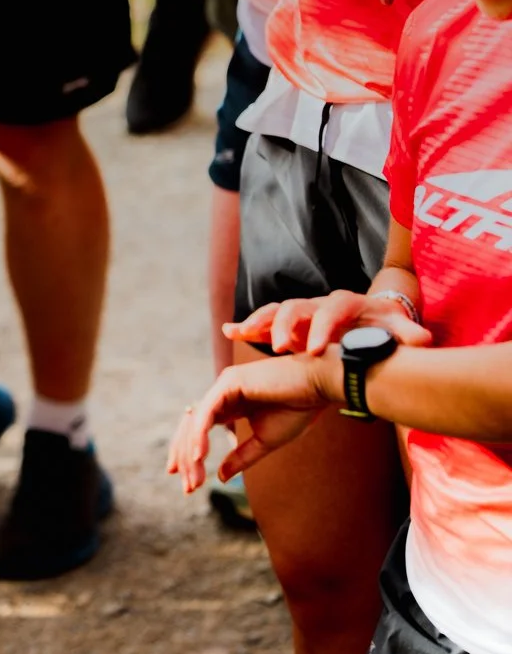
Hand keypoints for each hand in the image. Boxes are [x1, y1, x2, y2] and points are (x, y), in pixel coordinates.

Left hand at [167, 355, 331, 491]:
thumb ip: (242, 457)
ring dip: (191, 451)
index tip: (188, 482)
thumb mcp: (265, 440)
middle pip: (191, 428)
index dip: (190, 455)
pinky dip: (200, 434)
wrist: (319, 385)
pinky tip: (198, 455)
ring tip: (193, 476)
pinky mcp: (229, 382)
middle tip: (188, 488)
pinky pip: (207, 411)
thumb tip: (221, 477)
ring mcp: (223, 385)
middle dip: (186, 457)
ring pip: (195, 421)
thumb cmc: (297, 409)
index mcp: (228, 404)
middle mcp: (220, 394)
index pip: (199, 431)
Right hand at [227, 290, 431, 355]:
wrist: (372, 317)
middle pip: (296, 307)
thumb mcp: (397, 328)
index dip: (322, 328)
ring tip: (240, 334)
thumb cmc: (384, 326)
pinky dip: (247, 325)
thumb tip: (423, 340)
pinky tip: (230, 331)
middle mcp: (318, 304)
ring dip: (259, 322)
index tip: (315, 350)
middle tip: (280, 349)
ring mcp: (301, 313)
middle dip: (285, 326)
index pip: (332, 310)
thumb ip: (407, 333)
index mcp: (345, 304)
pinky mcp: (288, 324)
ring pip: (275, 311)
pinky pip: (264, 320)